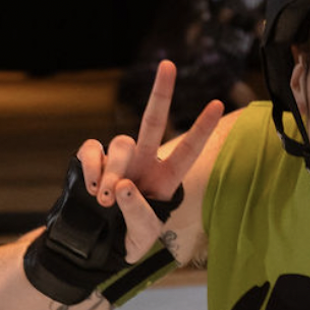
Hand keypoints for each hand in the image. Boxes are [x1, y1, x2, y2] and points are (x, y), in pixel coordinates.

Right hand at [77, 60, 221, 261]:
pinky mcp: (92, 158)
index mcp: (167, 177)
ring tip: (106, 199)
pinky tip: (92, 188)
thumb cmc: (130, 236)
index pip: (188, 149)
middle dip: (161, 92)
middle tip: (169, 65)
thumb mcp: (143, 234)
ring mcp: (118, 158)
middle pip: (153, 120)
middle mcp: (144, 160)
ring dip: (113, 170)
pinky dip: (91, 167)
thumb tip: (123, 186)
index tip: (217, 103)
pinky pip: (91, 149)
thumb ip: (137, 212)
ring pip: (119, 144)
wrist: (97, 243)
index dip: (201, 127)